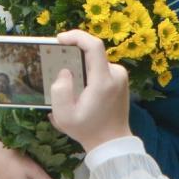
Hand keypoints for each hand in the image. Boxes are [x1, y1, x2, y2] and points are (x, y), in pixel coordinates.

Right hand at [49, 30, 130, 152]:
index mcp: (104, 81)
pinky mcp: (120, 79)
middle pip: (93, 51)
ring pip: (96, 59)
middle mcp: (116, 74)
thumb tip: (65, 71)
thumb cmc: (87, 130)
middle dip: (73, 51)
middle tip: (58, 60)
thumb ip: (59, 91)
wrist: (111, 143)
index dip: (76, 36)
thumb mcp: (64, 116)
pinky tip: (80, 86)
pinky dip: (88, 70)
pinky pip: (101, 66)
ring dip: (81, 63)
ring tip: (69, 79)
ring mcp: (120, 76)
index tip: (60, 39)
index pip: (94, 46)